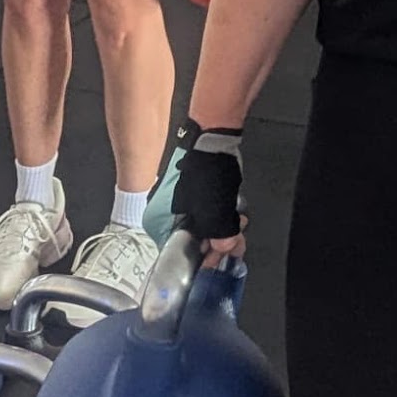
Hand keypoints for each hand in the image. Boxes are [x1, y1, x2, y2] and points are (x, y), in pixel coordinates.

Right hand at [170, 121, 247, 264]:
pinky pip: (204, 212)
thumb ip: (220, 236)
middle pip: (190, 241)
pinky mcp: (189, 190)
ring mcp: (175, 201)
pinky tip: (234, 214)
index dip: (201, 259)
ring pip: (200, 226)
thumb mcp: (214, 211)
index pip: (176, 254)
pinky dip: (219, 215)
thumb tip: (226, 248)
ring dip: (222, 229)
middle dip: (217, 243)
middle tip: (236, 244)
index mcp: (157, 222)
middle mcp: (161, 214)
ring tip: (239, 226)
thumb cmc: (205, 170)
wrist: (211, 136)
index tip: (219, 260)